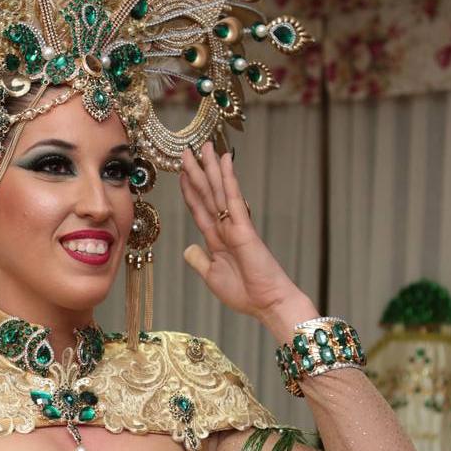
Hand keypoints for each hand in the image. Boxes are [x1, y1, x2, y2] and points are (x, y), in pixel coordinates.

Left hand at [179, 142, 308, 322]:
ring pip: (219, 191)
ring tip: (203, 146)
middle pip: (207, 194)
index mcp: (217, 240)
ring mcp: (235, 226)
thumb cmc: (245, 293)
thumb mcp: (212, 276)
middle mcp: (225, 228)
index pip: (200, 209)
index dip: (190, 191)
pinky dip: (228, 179)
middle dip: (196, 172)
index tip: (182, 173)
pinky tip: (224, 161)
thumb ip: (200, 260)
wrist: (268, 304)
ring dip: (210, 168)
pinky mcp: (244, 228)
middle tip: (187, 149)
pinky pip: (233, 199)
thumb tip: (188, 247)